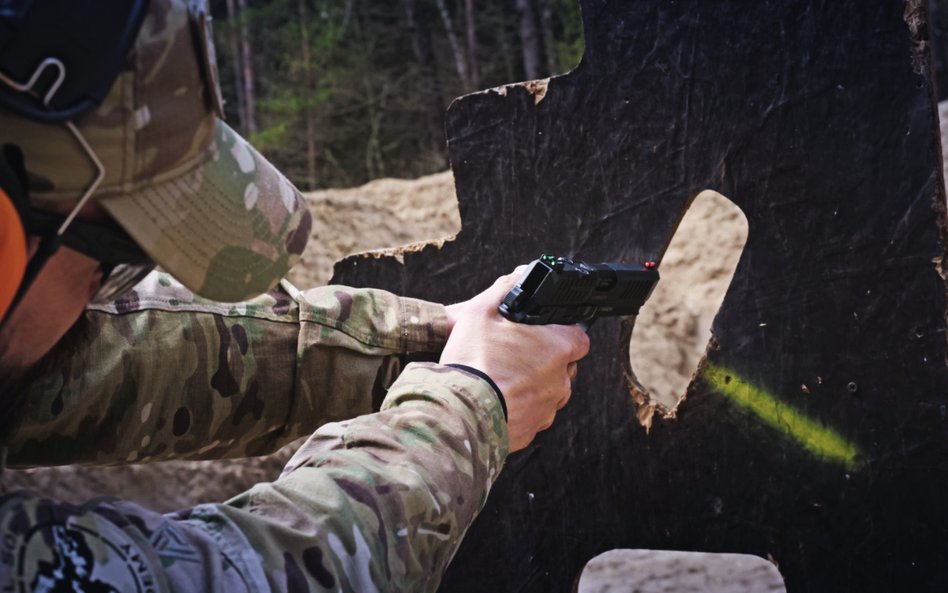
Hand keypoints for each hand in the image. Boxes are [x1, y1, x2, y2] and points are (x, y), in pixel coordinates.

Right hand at [442, 268, 589, 450]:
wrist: (459, 412)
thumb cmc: (473, 361)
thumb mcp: (481, 312)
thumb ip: (504, 290)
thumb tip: (519, 276)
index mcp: (558, 348)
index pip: (579, 337)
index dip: (563, 333)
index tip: (544, 334)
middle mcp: (561, 380)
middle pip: (563, 365)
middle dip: (545, 359)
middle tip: (515, 353)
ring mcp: (548, 409)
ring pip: (549, 392)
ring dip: (533, 385)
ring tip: (502, 378)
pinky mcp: (532, 431)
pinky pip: (532, 415)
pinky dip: (519, 408)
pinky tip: (497, 400)